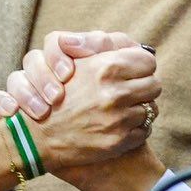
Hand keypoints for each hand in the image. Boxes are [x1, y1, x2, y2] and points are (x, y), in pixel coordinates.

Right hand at [0, 30, 156, 168]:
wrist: (36, 136)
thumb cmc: (55, 93)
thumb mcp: (76, 63)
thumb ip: (104, 50)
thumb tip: (138, 49)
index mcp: (106, 67)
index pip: (147, 61)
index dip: (141, 66)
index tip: (134, 71)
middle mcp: (115, 93)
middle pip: (154, 84)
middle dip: (144, 87)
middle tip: (131, 91)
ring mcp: (118, 119)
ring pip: (151, 108)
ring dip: (140, 108)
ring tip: (123, 109)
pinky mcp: (119, 141)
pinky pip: (145, 130)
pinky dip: (136, 129)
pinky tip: (120, 126)